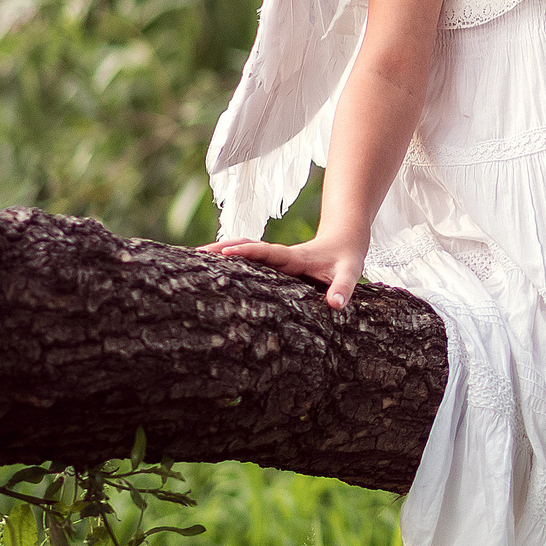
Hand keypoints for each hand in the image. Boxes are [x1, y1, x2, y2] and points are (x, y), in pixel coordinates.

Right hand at [203, 229, 367, 310]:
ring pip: (245, 251)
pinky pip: (249, 259)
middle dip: (223, 249)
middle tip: (195, 253)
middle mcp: (281, 255)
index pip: (267, 253)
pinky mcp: (274, 263)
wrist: (346, 239)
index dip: (248, 252)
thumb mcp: (352, 272)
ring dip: (222, 252)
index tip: (226, 252)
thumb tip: (335, 305)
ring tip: (193, 257)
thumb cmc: (347, 258)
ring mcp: (276, 259)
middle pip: (248, 247)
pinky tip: (212, 266)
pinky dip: (230, 259)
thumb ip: (343, 287)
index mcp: (295, 257)